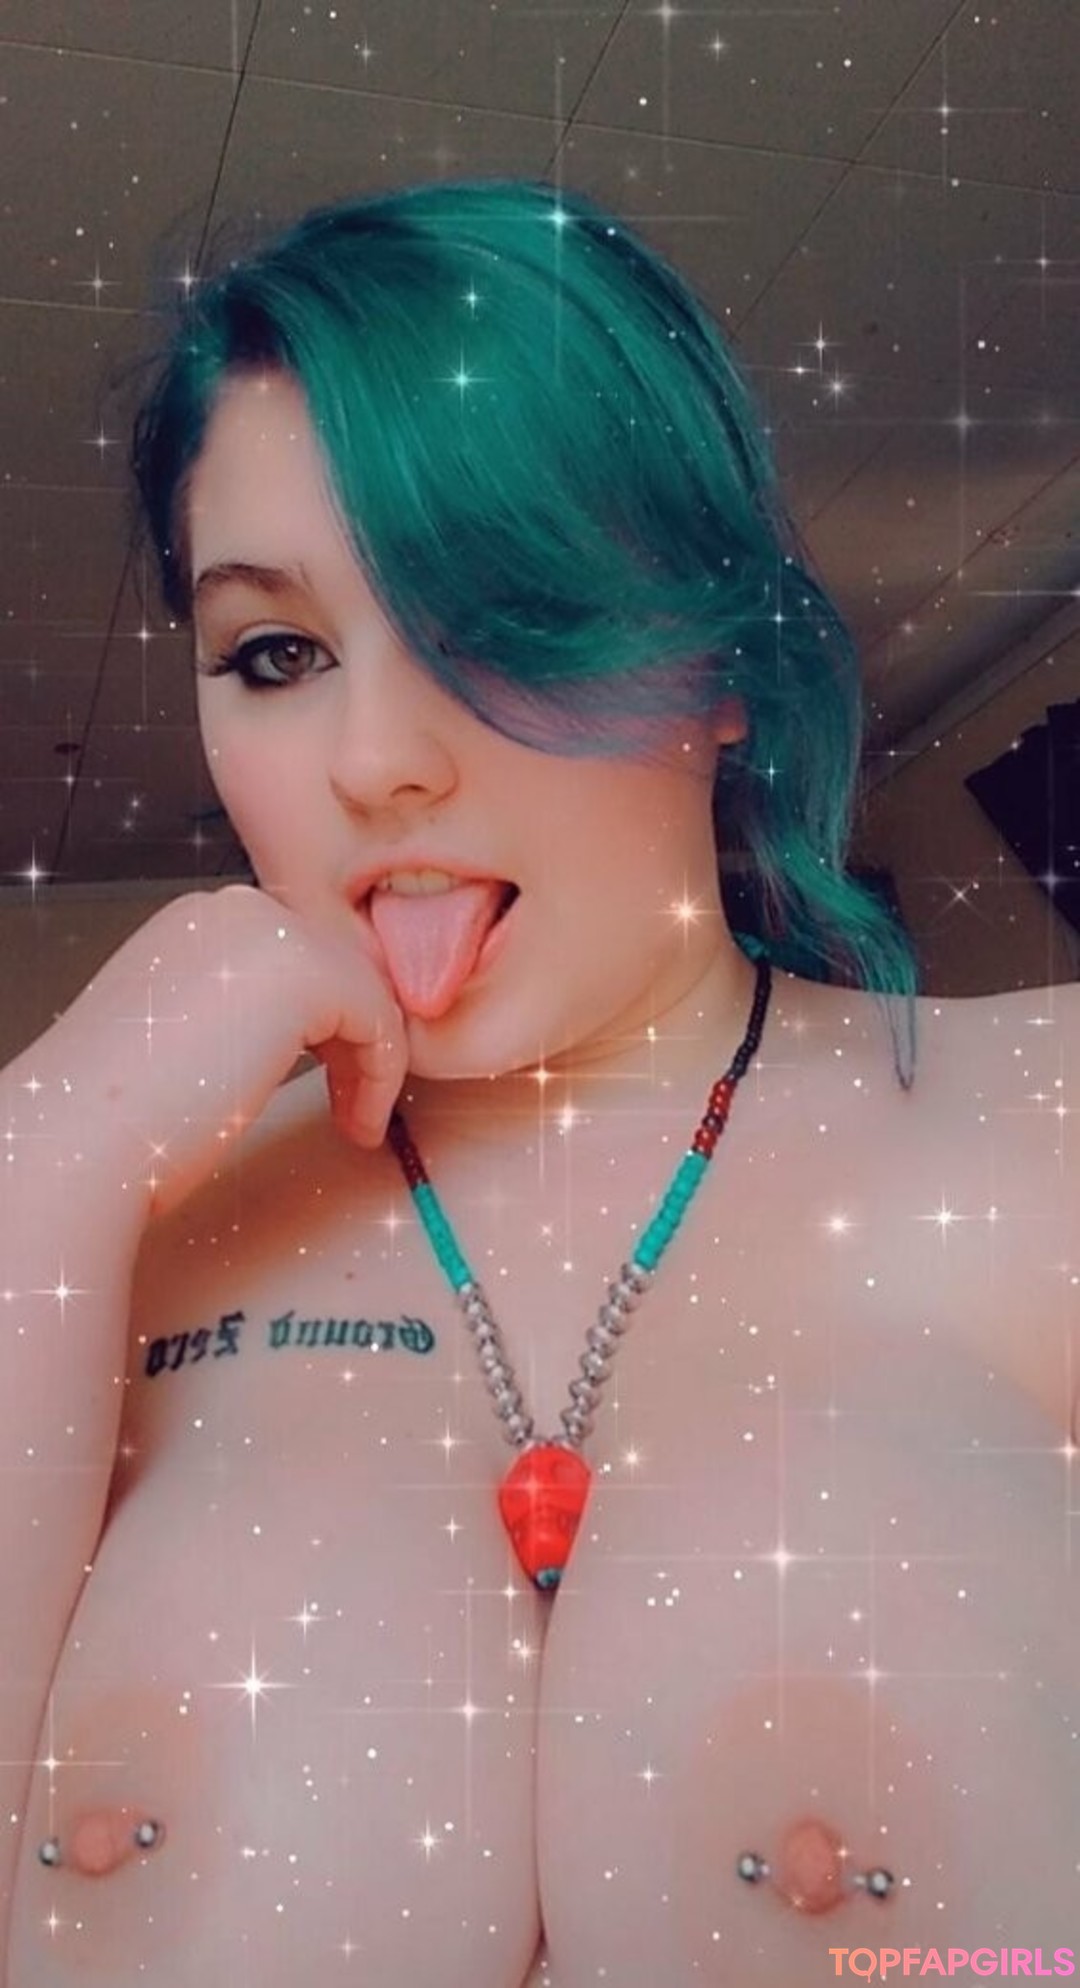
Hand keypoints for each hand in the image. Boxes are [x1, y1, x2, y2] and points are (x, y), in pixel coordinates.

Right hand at [55, 884, 407, 1217]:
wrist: (80, 1138)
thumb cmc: (120, 1117)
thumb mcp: (194, 1038)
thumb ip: (246, 1014)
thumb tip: (312, 1031)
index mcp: (198, 923)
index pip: (300, 954)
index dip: (331, 1023)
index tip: (335, 1084)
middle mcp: (231, 910)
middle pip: (339, 964)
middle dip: (357, 1038)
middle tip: (354, 1108)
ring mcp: (266, 931)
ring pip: (365, 990)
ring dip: (371, 1062)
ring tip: (355, 1122)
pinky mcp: (301, 970)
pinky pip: (381, 1018)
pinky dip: (381, 1076)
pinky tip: (357, 1123)